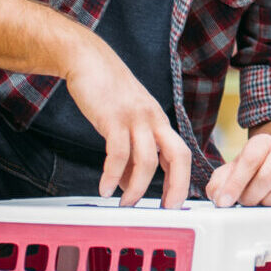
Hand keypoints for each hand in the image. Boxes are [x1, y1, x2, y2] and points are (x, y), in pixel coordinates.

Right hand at [61, 38, 191, 207]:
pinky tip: (105, 189)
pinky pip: (117, 153)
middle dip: (177, 187)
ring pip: (147, 160)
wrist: (88, 59)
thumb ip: (130, 152)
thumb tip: (130, 185)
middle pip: (178, 156)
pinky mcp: (113, 117)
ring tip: (126, 204)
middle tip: (166, 211)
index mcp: (159, 121)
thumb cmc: (107, 91)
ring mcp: (135, 117)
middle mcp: (153, 119)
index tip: (175, 204)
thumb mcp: (125, 121)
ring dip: (138, 189)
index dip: (182, 181)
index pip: (181, 153)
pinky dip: (112, 176)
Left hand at [205, 132, 270, 207]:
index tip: (225, 202)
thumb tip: (219, 198)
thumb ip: (219, 184)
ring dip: (270, 201)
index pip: (248, 161)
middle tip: (246, 201)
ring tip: (262, 201)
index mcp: (262, 143)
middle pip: (266, 177)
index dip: (235, 184)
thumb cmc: (253, 172)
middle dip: (251, 196)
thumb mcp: (231, 173)